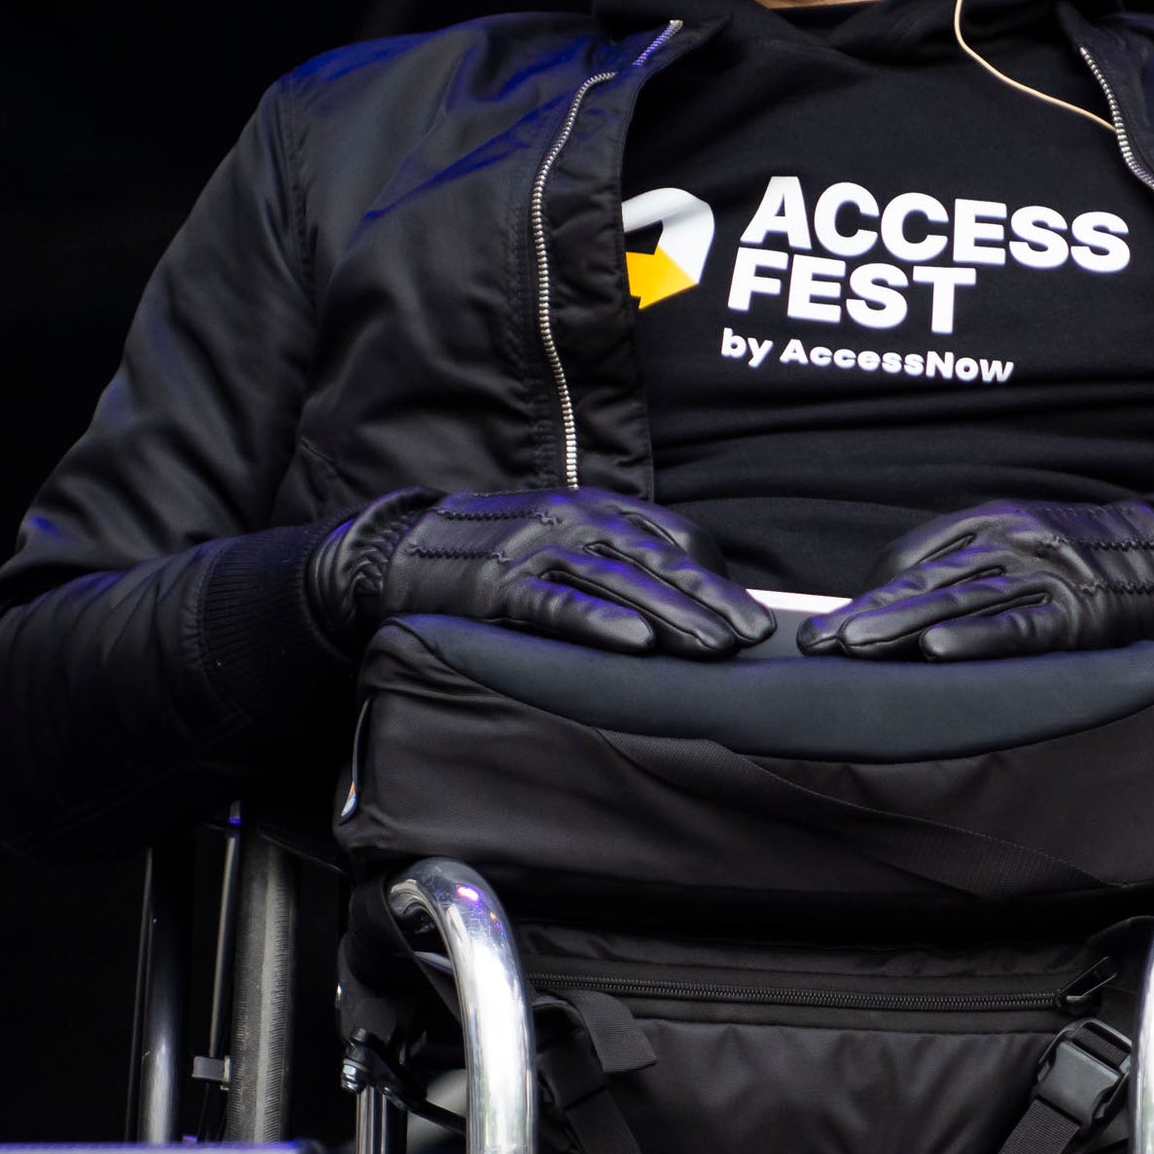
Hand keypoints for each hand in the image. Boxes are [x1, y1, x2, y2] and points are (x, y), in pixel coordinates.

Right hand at [308, 488, 775, 658]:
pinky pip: (557, 605)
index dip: (712, 574)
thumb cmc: (494, 554)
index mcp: (592, 507)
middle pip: (655, 559)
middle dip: (709, 599)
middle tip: (753, 636)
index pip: (670, 535)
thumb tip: (687, 596)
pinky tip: (637, 645)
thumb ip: (617, 557)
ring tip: (713, 647)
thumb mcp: (561, 540)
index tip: (748, 614)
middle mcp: (570, 520)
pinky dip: (599, 624)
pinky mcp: (499, 587)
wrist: (400, 553)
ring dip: (671, 615)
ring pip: (616, 582)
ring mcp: (533, 550)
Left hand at [796, 495, 1153, 660]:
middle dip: (867, 615)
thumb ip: (959, 563)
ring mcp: (1043, 577)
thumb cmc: (1083, 558)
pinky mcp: (1075, 614)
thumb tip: (891, 597)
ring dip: (902, 628)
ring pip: (960, 603)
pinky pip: (1019, 629)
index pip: (912, 557)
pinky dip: (978, 641)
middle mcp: (1010, 544)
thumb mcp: (1017, 541)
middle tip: (818, 643)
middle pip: (925, 582)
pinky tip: (939, 652)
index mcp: (990, 523)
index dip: (869, 594)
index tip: (829, 629)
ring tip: (853, 649)